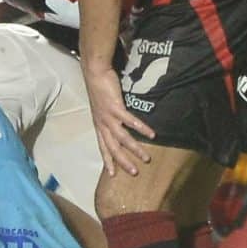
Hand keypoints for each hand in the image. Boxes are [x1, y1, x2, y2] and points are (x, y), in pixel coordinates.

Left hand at [83, 61, 152, 176]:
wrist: (95, 73)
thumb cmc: (100, 88)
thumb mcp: (102, 107)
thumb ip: (111, 117)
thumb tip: (121, 123)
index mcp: (99, 125)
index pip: (102, 147)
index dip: (107, 160)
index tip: (112, 174)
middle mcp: (102, 123)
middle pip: (112, 147)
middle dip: (123, 161)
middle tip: (135, 172)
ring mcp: (108, 116)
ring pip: (122, 138)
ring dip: (135, 149)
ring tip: (146, 158)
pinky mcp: (115, 107)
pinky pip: (130, 121)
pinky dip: (141, 128)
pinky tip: (151, 134)